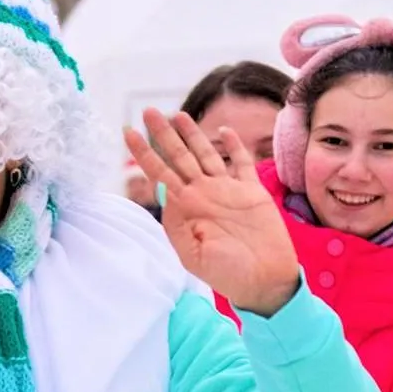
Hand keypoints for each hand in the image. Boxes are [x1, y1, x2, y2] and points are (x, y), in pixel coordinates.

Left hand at [125, 110, 300, 315]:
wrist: (264, 281)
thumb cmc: (227, 274)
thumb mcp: (192, 256)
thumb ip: (176, 226)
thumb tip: (163, 195)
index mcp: (186, 209)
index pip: (159, 174)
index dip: (144, 153)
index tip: (128, 132)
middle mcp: (203, 195)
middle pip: (179, 157)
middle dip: (163, 134)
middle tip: (148, 111)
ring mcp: (227, 190)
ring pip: (206, 154)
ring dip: (193, 134)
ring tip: (178, 114)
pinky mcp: (252, 191)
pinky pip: (241, 163)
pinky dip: (234, 146)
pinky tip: (225, 130)